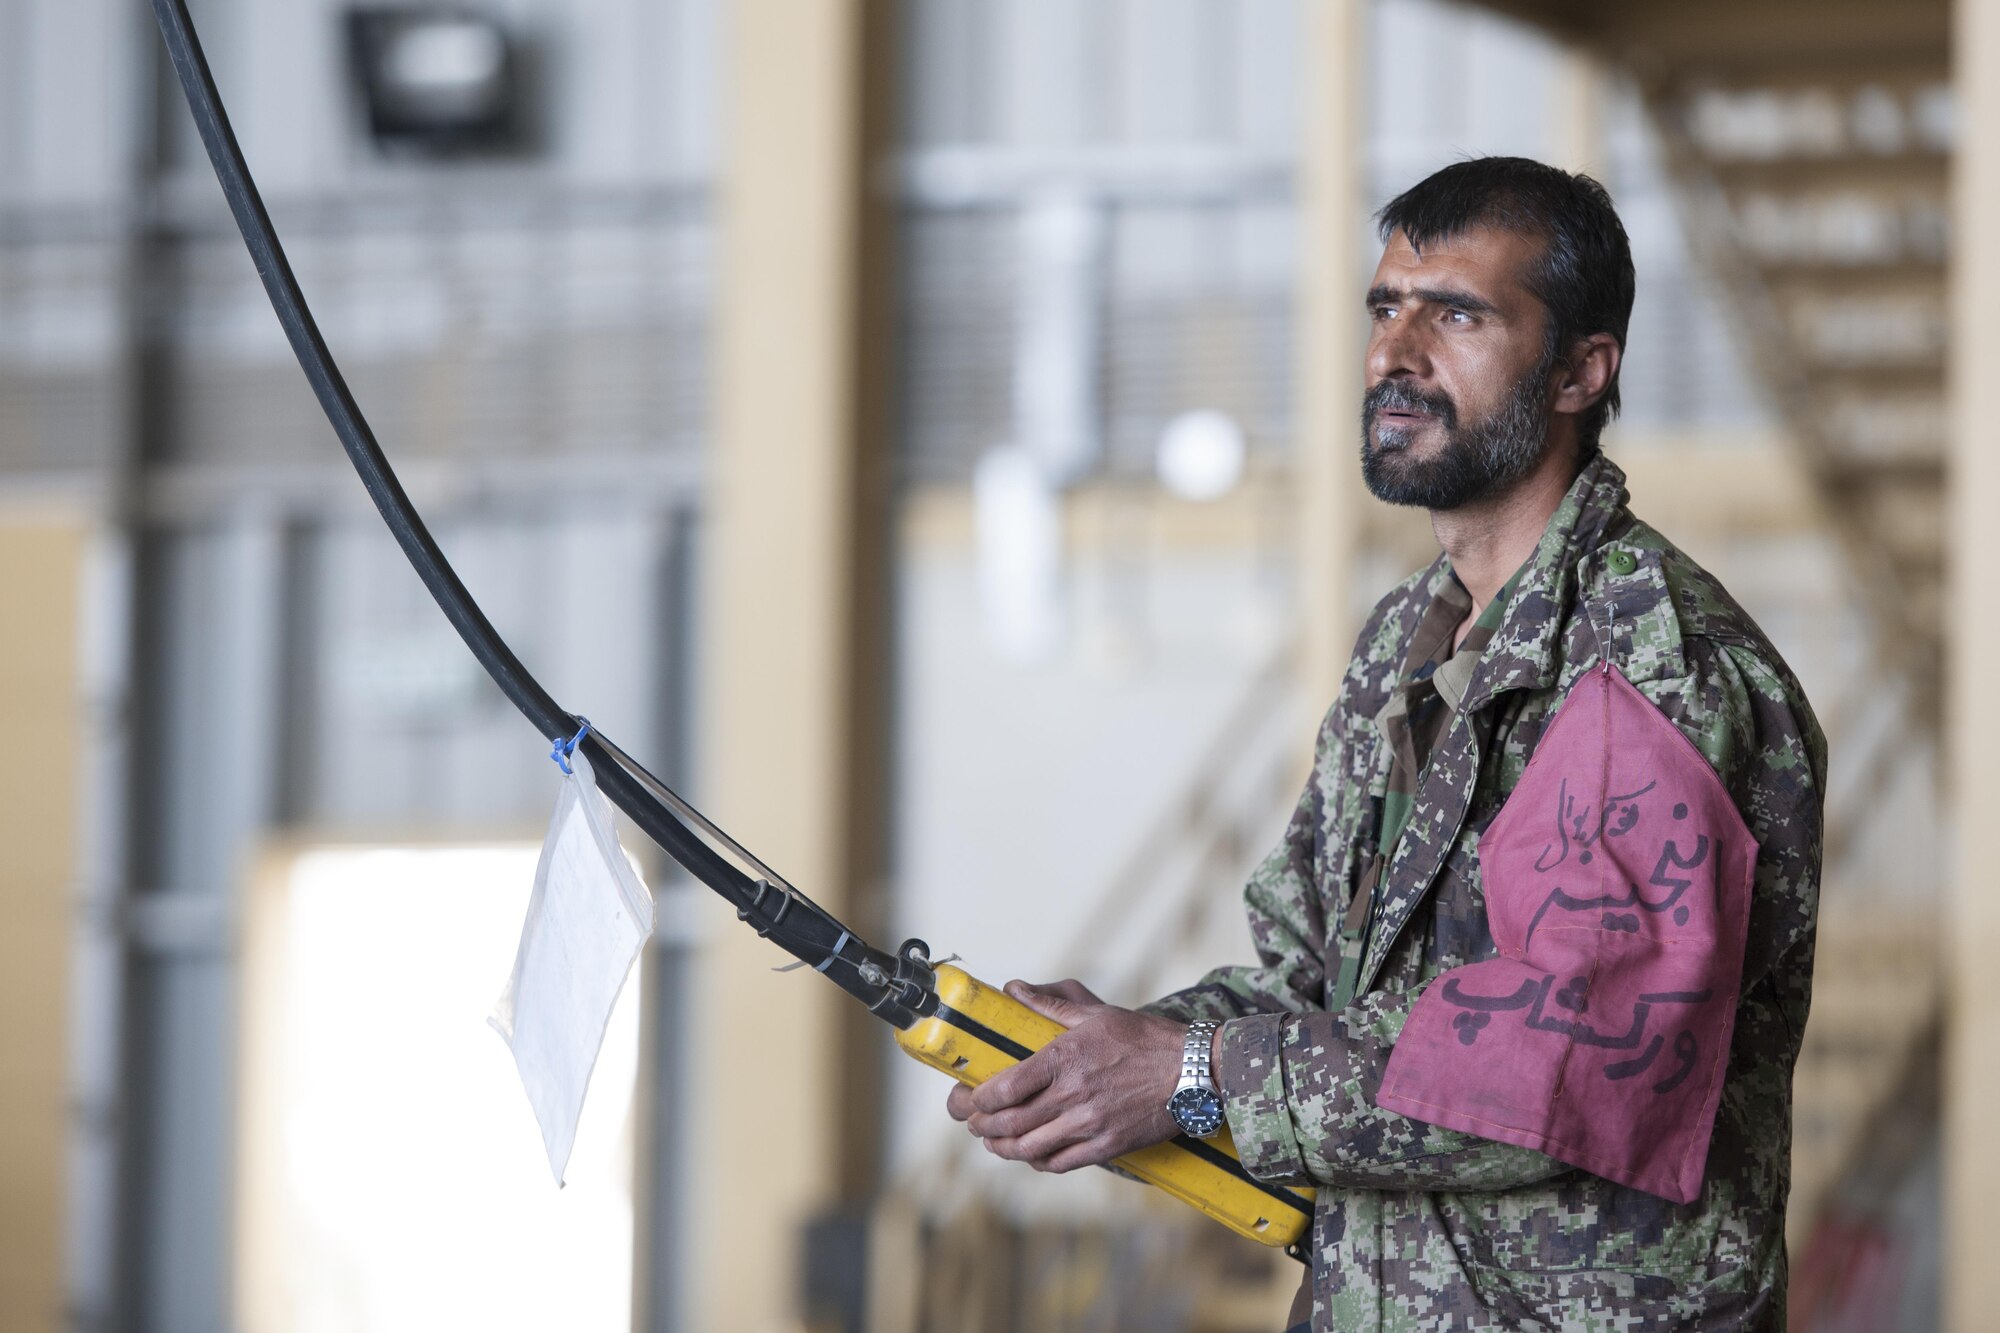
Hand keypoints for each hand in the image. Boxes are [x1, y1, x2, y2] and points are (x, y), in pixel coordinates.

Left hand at [943, 978, 1188, 1173]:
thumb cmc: (1146, 1038)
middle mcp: (1073, 1094)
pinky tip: (1032, 1155)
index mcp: (1065, 1058)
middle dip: (980, 1126)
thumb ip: (1050, 1004)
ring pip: (1029, 1148)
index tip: (968, 1099)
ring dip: (1003, 1148)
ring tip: (993, 1142)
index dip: (977, 1100)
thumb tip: (1013, 989)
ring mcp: (1090, 1123)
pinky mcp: (1108, 1146)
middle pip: (1009, 1122)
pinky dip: (1038, 1162)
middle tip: (972, 1122)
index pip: (1004, 1088)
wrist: (1195, 1070)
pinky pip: (1061, 1163)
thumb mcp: (1096, 1014)